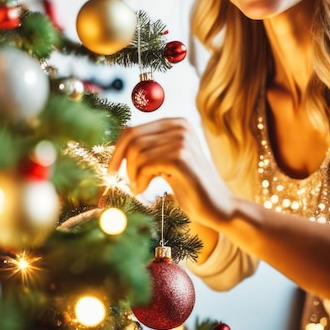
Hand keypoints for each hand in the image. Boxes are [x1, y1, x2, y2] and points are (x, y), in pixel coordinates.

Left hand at [107, 117, 233, 229]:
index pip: (132, 129)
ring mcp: (182, 139)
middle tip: (127, 183)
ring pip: (136, 152)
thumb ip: (149, 150)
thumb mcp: (166, 163)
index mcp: (175, 123)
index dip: (116, 151)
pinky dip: (139, 180)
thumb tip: (116, 150)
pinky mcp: (182, 157)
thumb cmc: (189, 187)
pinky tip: (143, 190)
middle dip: (121, 163)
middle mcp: (180, 126)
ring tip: (139, 188)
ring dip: (131, 175)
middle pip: (131, 138)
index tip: (110, 171)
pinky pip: (145, 164)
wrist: (219, 207)